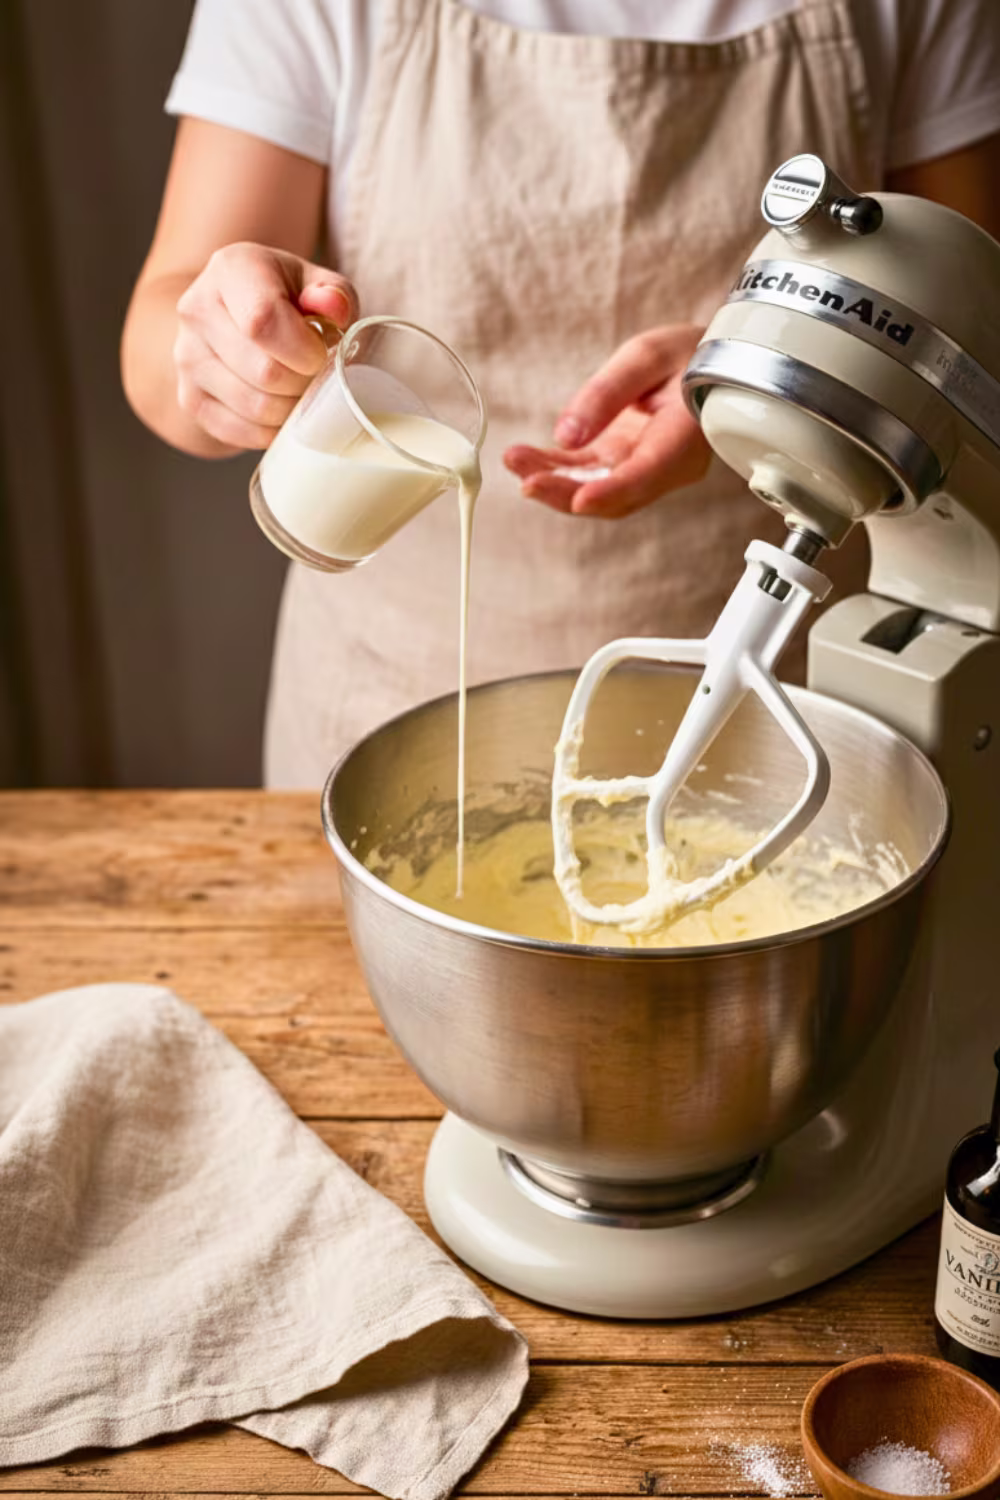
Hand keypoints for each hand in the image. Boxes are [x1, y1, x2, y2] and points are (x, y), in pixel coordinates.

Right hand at [174, 243, 358, 450]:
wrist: (230, 317)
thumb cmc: (285, 300)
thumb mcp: (314, 284)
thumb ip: (334, 294)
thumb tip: (333, 308)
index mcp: (232, 268)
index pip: (264, 319)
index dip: (303, 350)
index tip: (321, 355)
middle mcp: (198, 308)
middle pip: (264, 371)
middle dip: (303, 384)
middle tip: (314, 377)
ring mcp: (187, 356)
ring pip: (254, 406)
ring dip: (290, 410)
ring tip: (299, 393)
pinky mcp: (188, 397)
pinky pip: (238, 430)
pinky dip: (269, 431)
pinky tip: (280, 412)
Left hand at [504, 325, 711, 518]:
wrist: (702, 364)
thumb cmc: (683, 354)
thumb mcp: (646, 356)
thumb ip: (607, 392)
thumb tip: (565, 435)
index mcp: (686, 438)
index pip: (648, 473)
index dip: (612, 490)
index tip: (580, 500)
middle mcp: (668, 467)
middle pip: (617, 495)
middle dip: (568, 493)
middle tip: (527, 483)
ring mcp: (644, 471)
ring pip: (596, 491)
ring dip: (553, 483)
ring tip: (515, 460)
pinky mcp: (621, 465)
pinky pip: (585, 476)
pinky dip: (554, 471)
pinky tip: (522, 459)